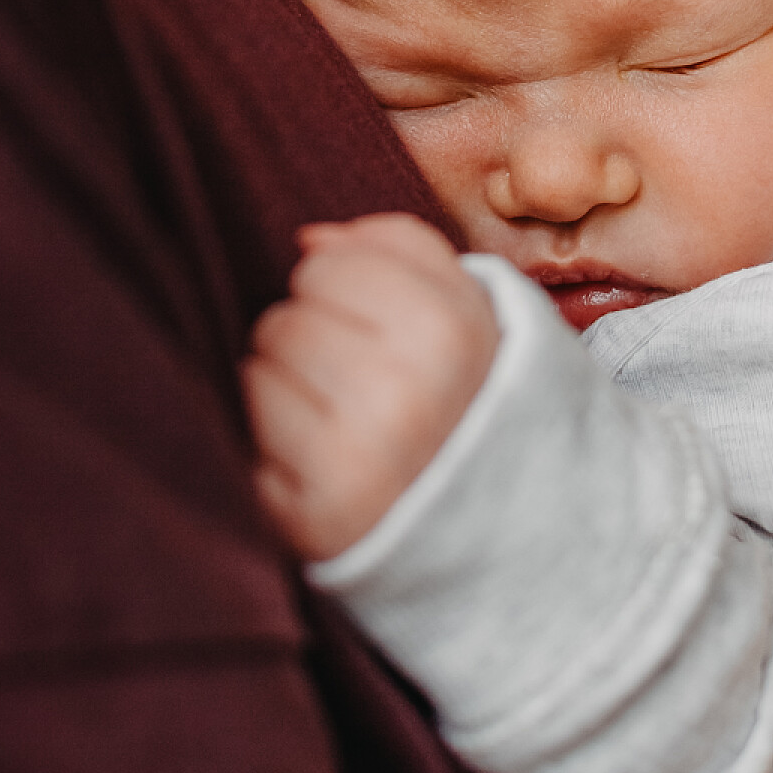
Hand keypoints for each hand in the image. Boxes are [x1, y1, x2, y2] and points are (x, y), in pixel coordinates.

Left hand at [244, 212, 499, 560]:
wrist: (522, 533)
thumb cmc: (480, 403)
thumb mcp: (474, 310)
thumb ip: (400, 250)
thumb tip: (309, 239)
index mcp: (449, 330)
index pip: (324, 266)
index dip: (339, 286)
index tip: (371, 319)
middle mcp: (403, 392)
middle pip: (285, 319)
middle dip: (309, 337)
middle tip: (354, 375)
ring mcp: (359, 458)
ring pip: (259, 372)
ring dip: (286, 388)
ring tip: (339, 414)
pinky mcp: (319, 517)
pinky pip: (250, 443)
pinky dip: (274, 445)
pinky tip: (322, 458)